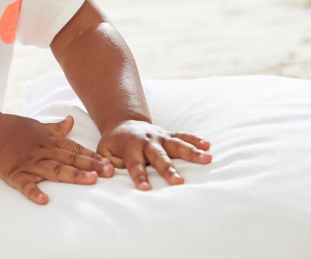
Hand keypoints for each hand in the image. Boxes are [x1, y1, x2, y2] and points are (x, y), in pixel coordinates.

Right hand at [0, 114, 113, 204]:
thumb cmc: (15, 128)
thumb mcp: (38, 124)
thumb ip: (57, 127)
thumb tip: (72, 120)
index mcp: (49, 141)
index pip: (75, 149)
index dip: (92, 156)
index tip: (109, 164)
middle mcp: (43, 151)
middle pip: (70, 159)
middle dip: (90, 166)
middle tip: (108, 172)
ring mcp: (29, 163)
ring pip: (54, 170)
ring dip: (72, 175)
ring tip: (89, 180)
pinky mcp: (15, 173)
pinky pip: (25, 184)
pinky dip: (34, 192)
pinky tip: (44, 200)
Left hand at [97, 121, 211, 189]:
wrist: (124, 122)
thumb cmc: (114, 142)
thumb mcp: (103, 150)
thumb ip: (105, 161)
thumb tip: (107, 171)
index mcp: (130, 146)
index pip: (135, 164)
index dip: (140, 176)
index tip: (145, 189)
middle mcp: (147, 140)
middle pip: (159, 156)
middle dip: (168, 169)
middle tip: (179, 182)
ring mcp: (160, 137)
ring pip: (176, 144)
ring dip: (191, 152)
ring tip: (207, 158)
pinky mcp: (168, 135)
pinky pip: (183, 136)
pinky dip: (195, 140)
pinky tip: (207, 146)